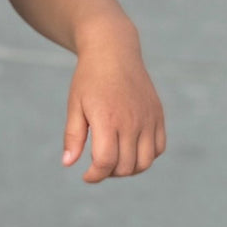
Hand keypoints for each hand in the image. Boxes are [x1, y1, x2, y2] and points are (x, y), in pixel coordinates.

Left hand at [62, 37, 165, 182]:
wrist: (113, 51)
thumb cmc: (89, 78)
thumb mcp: (75, 104)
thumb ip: (73, 136)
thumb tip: (68, 164)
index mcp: (107, 119)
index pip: (105, 161)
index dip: (95, 175)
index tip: (86, 176)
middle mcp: (131, 121)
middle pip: (125, 166)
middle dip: (109, 173)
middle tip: (97, 166)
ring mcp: (148, 118)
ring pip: (145, 162)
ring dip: (129, 169)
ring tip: (114, 161)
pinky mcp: (157, 115)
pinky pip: (158, 148)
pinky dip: (146, 157)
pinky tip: (130, 150)